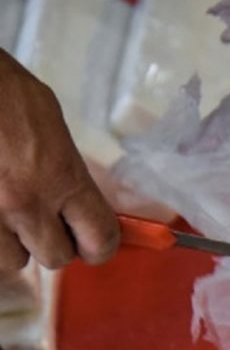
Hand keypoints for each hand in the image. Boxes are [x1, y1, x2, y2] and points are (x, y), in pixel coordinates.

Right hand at [0, 52, 119, 269]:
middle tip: (40, 220)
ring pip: (11, 261)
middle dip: (50, 242)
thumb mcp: (49, 121)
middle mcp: (28, 204)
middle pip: (56, 257)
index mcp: (62, 177)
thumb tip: (77, 197)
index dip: (99, 246)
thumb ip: (66, 168)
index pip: (100, 238)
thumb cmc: (0, 88)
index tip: (92, 243)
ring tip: (2, 210)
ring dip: (10, 243)